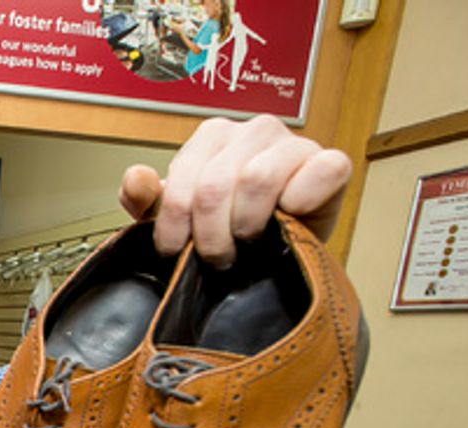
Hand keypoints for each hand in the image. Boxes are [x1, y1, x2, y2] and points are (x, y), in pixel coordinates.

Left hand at [119, 114, 352, 264]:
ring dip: (246, 223)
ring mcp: (294, 143)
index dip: (174, 224)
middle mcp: (254, 131)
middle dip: (209, 234)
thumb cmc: (229, 231)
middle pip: (215, 185)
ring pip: (257, 180)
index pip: (183, 179)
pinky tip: (289, 216)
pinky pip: (320, 171)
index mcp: (213, 136)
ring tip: (247, 241)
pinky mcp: (330, 161)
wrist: (278, 254)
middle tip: (216, 257)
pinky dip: (302, 200)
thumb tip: (137, 179)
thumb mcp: (179, 220)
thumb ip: (147, 200)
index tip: (175, 250)